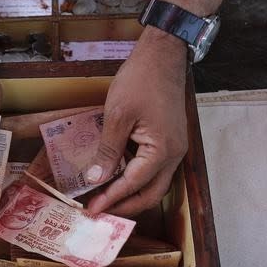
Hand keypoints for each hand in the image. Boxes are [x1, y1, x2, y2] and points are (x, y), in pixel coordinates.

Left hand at [86, 28, 188, 215]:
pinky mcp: (169, 140)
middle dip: (125, 206)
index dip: (111, 199)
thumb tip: (95, 179)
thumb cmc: (141, 80)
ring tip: (105, 197)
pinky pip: (153, 168)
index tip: (91, 210)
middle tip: (100, 210)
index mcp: (162, 150)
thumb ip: (108, 151)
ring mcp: (174, 148)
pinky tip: (116, 176)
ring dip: (131, 193)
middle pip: (151, 194)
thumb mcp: (118, 115)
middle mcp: (174, 154)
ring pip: (154, 183)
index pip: (134, 184)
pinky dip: (136, 177)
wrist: (163, 55)